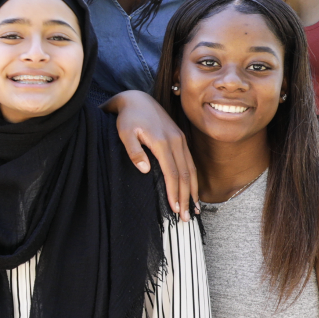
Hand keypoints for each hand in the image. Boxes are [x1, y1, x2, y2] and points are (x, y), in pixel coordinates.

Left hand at [104, 90, 196, 218]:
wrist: (137, 99)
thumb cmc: (128, 118)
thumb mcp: (124, 133)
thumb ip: (134, 151)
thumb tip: (146, 170)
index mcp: (163, 142)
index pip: (172, 173)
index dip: (174, 193)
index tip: (175, 210)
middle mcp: (176, 142)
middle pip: (185, 175)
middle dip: (186, 198)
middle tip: (186, 218)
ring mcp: (180, 140)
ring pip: (191, 169)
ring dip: (193, 191)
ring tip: (194, 210)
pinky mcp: (181, 139)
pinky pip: (190, 162)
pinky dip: (193, 178)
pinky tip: (193, 190)